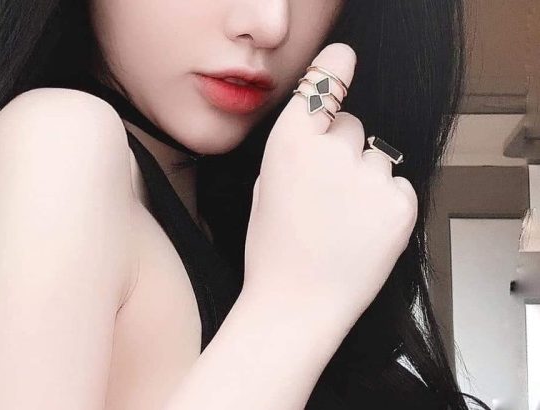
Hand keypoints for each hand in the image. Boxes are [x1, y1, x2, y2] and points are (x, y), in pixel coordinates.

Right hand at [244, 43, 417, 318]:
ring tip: (344, 220)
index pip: (320, 87)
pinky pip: (399, 186)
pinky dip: (386, 204)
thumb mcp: (266, 188)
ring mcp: (370, 177)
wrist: (296, 304)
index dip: (333, 70)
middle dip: (343, 150)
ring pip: (378, 158)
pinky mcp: (401, 205)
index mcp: (289, 145)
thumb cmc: (274, 251)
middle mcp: (331, 152)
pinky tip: (362, 230)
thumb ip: (296, 151)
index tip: (343, 57)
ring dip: (366, 179)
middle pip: (352, 126)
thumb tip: (326, 131)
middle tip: (327, 193)